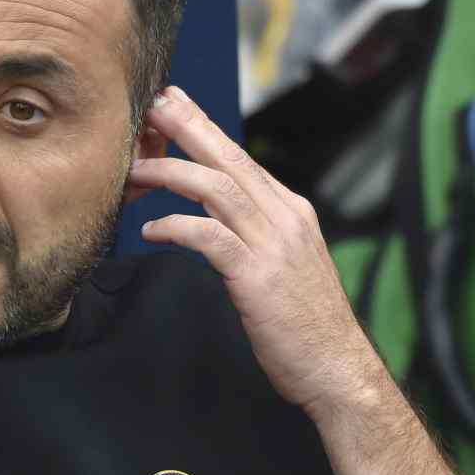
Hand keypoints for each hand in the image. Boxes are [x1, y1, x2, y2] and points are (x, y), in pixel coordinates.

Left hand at [128, 86, 378, 414]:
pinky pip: (211, 237)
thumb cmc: (305, 324)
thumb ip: (257, 233)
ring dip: (172, 173)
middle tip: (152, 104)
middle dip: (187, 127)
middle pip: (229, 159)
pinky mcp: (257, 277)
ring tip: (136, 169)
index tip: (174, 106)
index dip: (205, 129)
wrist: (338, 370)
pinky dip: (177, 226)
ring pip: (217, 188)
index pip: (241, 158)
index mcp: (291, 211)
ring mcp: (274, 246)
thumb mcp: (285, 264)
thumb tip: (218, 216)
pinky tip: (151, 230)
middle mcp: (285, 218)